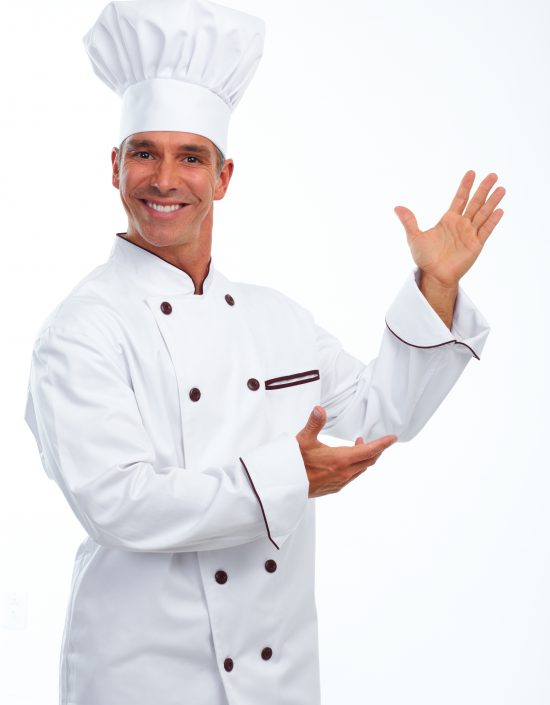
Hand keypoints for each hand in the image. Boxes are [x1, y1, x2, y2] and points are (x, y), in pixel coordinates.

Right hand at [296, 406, 396, 497]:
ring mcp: (340, 482)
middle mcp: (345, 473)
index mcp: (341, 460)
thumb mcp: (303, 439)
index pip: (370, 451)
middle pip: (369, 461)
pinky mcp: (335, 487)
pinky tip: (346, 461)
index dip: (383, 444)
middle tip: (378, 441)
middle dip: (376, 450)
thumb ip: (314, 423)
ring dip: (364, 458)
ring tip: (359, 446)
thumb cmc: (294, 462)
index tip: (393, 438)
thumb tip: (320, 409)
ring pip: (361, 469)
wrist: (285, 484)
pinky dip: (356, 466)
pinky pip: (352, 476)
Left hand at [394, 170, 505, 287]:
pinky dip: (492, 221)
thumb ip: (409, 221)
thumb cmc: (425, 258)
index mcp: (448, 220)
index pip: (459, 198)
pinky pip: (486, 230)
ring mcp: (470, 234)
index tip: (471, 172)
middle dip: (483, 189)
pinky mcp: (476, 245)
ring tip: (501, 188)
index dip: (465, 186)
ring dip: (492, 201)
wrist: (434, 276)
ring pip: (483, 214)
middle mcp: (461, 225)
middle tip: (493, 175)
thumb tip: (396, 207)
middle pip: (475, 203)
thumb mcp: (414, 237)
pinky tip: (499, 210)